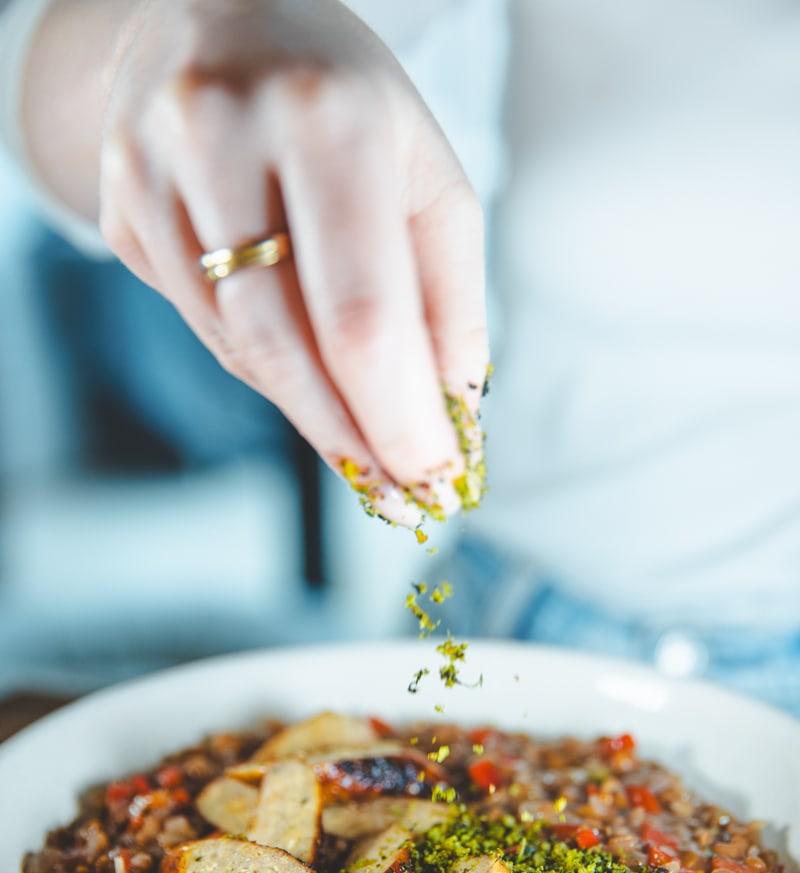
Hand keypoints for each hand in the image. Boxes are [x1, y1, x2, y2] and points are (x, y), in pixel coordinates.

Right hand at [99, 0, 488, 522]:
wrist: (221, 12)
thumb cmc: (344, 98)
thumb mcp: (425, 173)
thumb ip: (448, 297)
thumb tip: (451, 411)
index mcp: (324, 118)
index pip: (361, 313)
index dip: (397, 416)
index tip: (434, 476)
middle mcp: (222, 136)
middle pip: (287, 347)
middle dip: (352, 438)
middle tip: (398, 493)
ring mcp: (151, 171)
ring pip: (237, 346)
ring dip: (309, 412)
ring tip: (366, 449)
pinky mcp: (118, 204)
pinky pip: (201, 322)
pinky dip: (262, 364)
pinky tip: (304, 375)